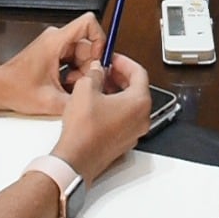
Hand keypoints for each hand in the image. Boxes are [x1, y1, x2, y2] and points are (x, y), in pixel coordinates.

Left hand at [0, 14, 104, 115]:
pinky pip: (73, 59)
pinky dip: (74, 73)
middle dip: (90, 66)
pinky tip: (64, 87)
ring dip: (81, 72)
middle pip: (88, 44)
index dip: (100, 39)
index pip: (88, 22)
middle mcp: (56, 38)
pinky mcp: (52, 52)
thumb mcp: (51, 101)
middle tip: (82, 84)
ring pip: (82, 54)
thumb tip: (97, 99)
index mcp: (56, 41)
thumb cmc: (15, 89)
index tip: (98, 59)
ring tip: (69, 88)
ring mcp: (54, 45)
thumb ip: (77, 99)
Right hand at [49, 55, 150, 183]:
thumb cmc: (84, 130)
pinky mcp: (124, 141)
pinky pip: (124, 118)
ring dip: (116, 91)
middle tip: (105, 70)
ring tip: (97, 85)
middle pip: (137, 88)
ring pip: (130, 104)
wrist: (76, 159)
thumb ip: (95, 74)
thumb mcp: (86, 89)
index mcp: (139, 102)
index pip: (139, 73)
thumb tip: (97, 70)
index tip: (112, 58)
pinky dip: (114, 107)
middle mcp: (142, 118)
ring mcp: (134, 132)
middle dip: (120, 76)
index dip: (124, 62)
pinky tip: (96, 104)